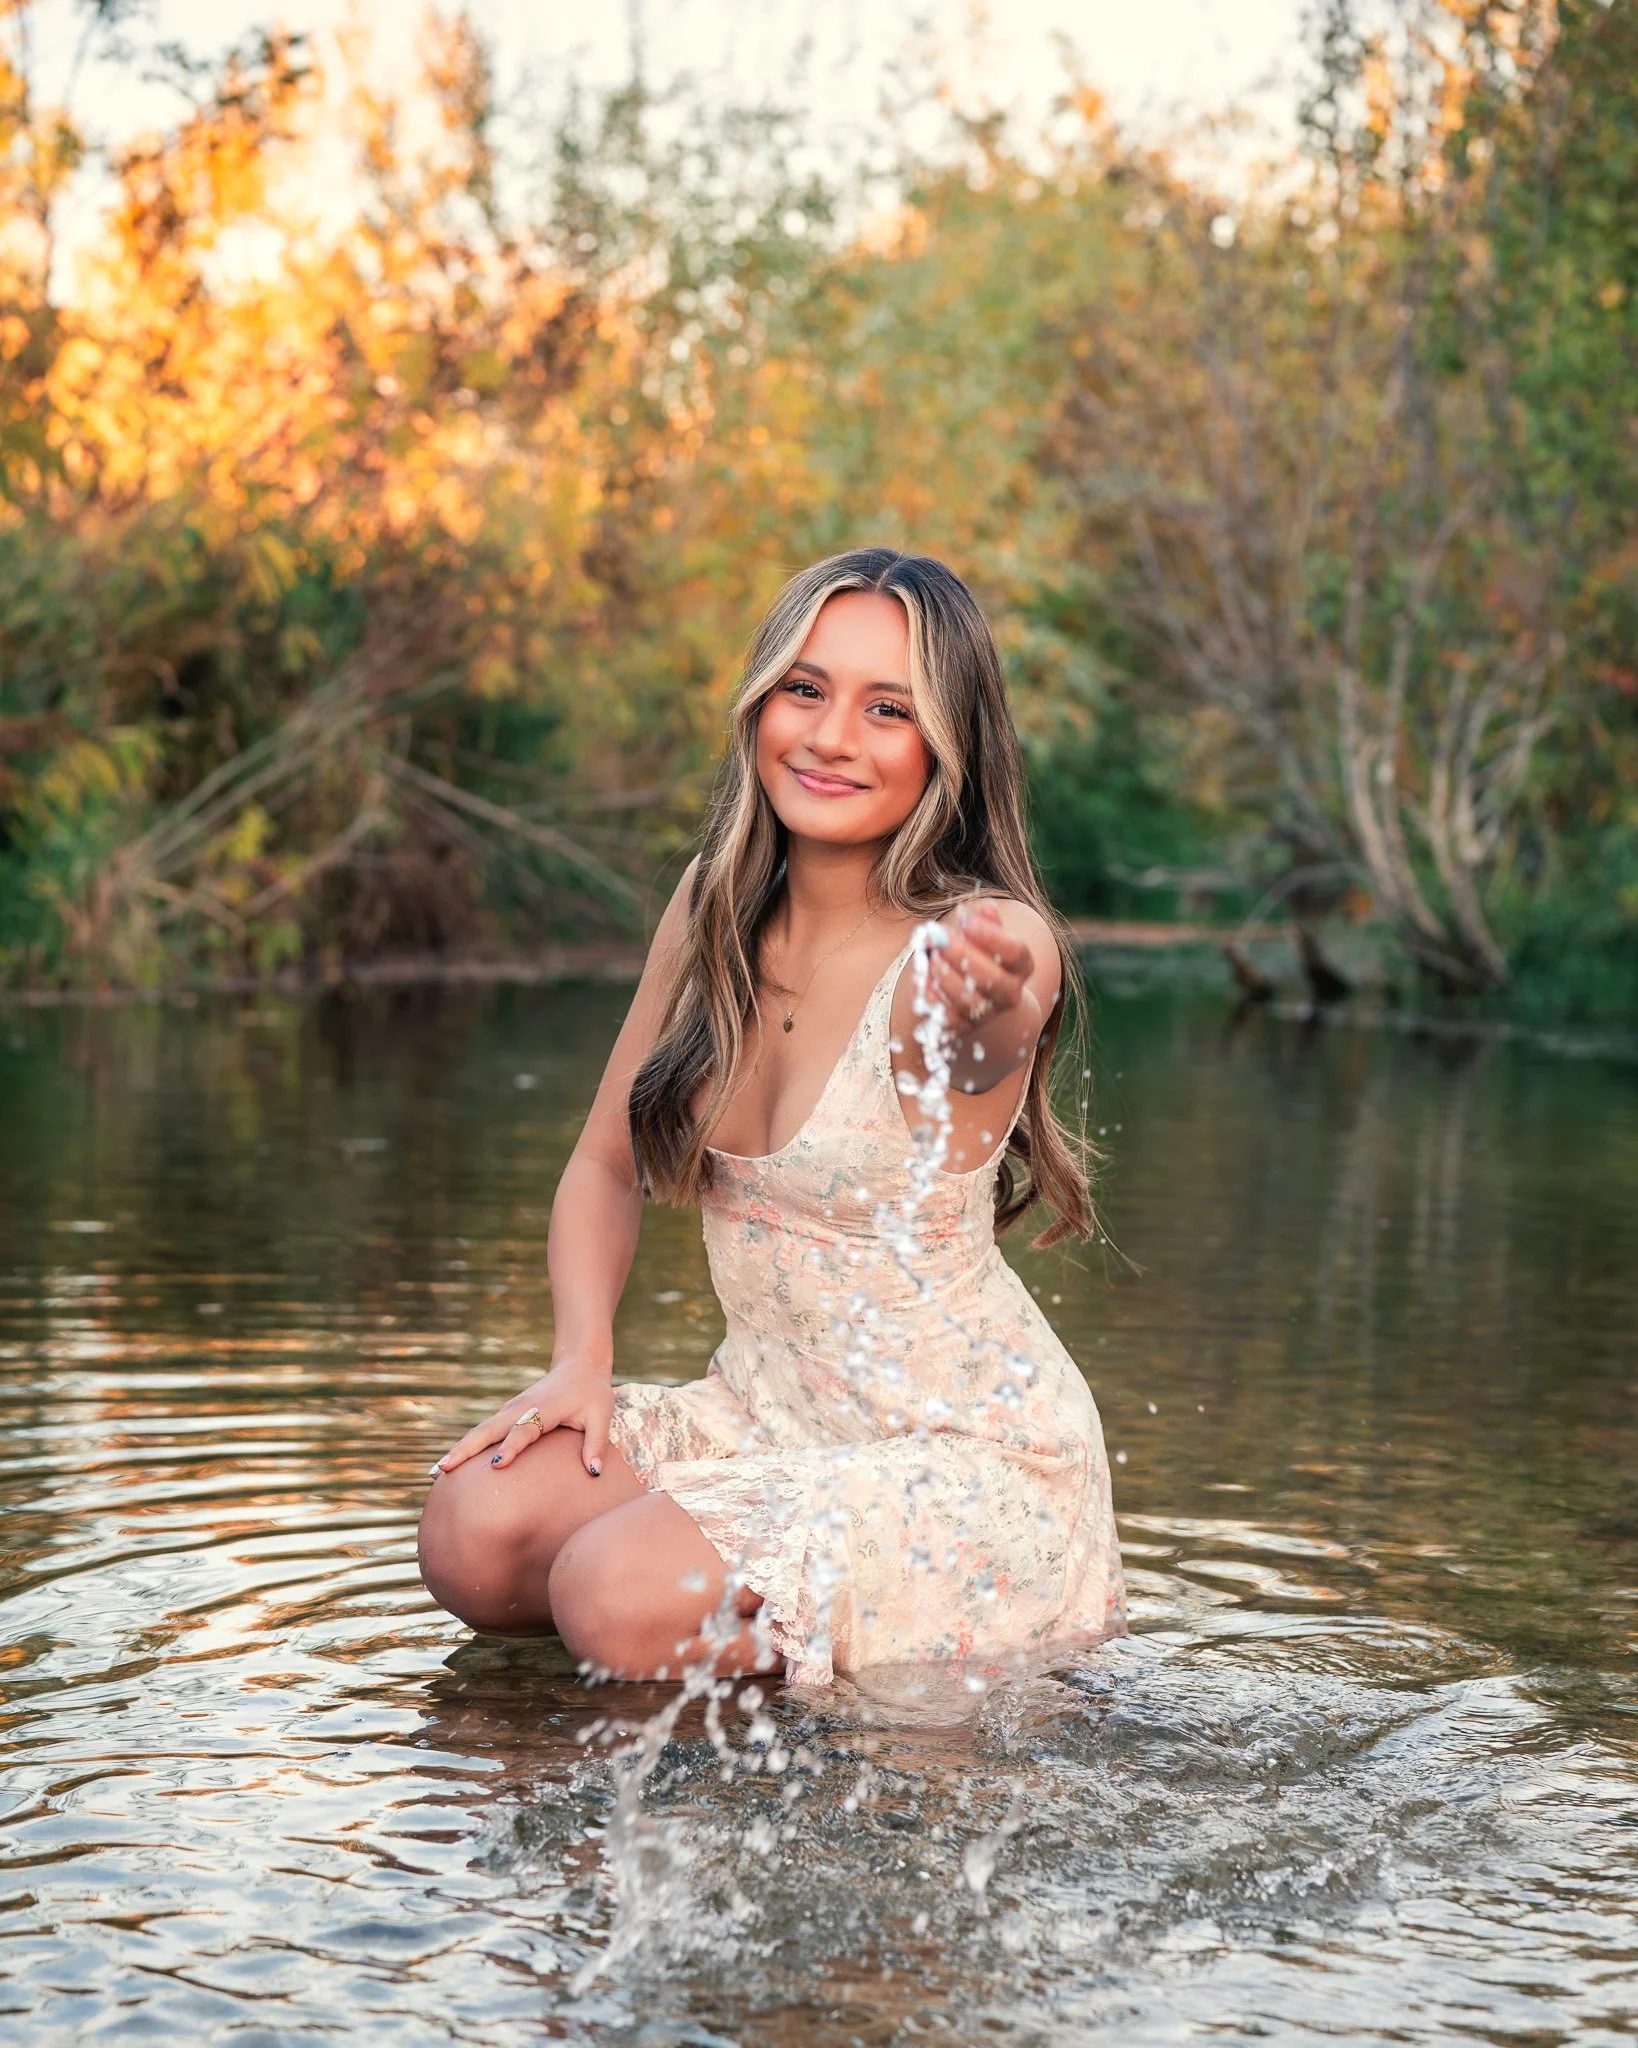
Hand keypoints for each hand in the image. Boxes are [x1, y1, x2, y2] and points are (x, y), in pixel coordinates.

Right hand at [430, 1352, 613, 1478]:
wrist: (578, 1364)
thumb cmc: (592, 1392)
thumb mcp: (601, 1415)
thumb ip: (596, 1443)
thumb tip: (594, 1473)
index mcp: (544, 1409)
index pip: (524, 1430)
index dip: (511, 1447)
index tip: (496, 1465)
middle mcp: (521, 1408)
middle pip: (488, 1430)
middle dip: (465, 1450)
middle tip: (442, 1471)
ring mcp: (510, 1410)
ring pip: (479, 1431)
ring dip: (458, 1450)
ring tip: (436, 1472)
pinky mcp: (507, 1414)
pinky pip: (483, 1432)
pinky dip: (466, 1446)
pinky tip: (452, 1464)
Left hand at [928, 901, 1034, 1042]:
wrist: (978, 992)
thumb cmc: (980, 953)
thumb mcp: (985, 933)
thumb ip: (985, 921)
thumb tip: (986, 908)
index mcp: (1021, 965)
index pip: (1015, 952)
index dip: (991, 937)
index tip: (966, 922)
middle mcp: (1010, 993)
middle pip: (992, 979)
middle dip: (962, 956)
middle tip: (938, 938)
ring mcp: (989, 1013)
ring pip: (968, 1001)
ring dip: (945, 977)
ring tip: (929, 956)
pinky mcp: (965, 1028)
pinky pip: (948, 1019)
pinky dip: (932, 1000)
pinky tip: (920, 980)